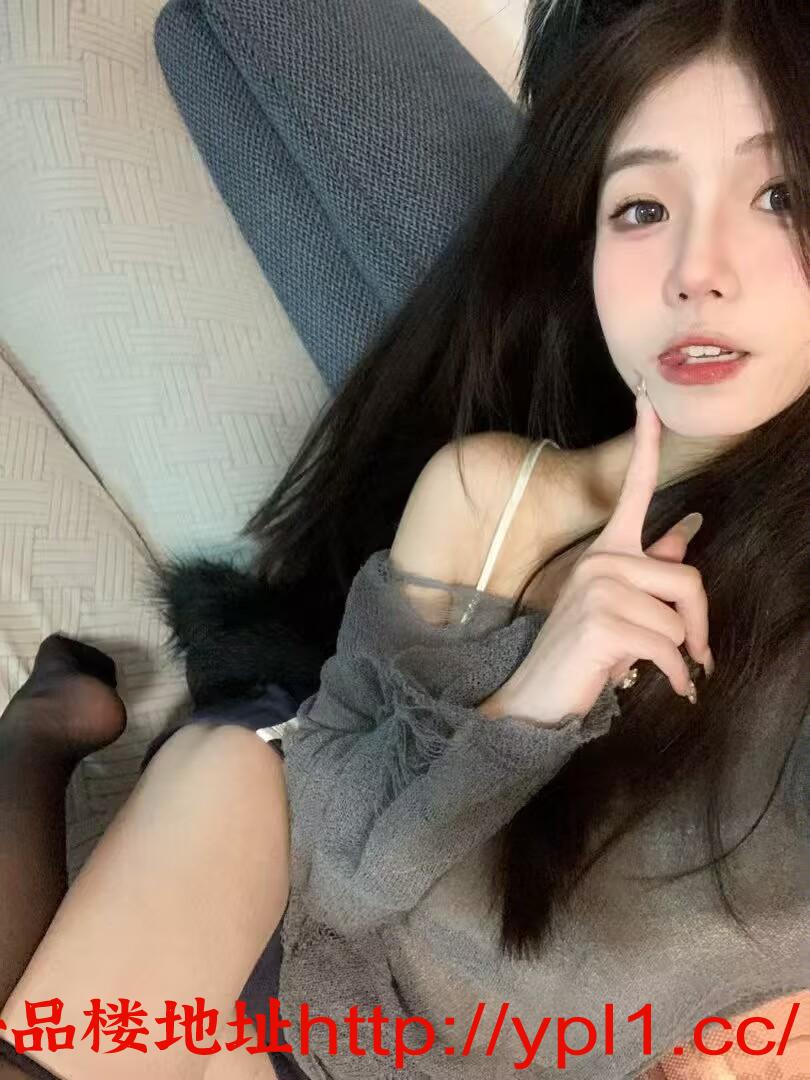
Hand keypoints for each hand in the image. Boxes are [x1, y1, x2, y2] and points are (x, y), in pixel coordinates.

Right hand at [488, 386, 712, 726]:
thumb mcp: (620, 605)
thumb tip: (689, 527)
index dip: (644, 442)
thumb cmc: (583, 652)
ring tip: (659, 669)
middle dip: (699, 625)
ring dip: (681, 655)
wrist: (537, 695)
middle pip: (687, 579)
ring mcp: (597, 590)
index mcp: (606, 551)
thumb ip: (654, 567)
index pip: (632, 487)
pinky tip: (669, 688)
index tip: (649, 401)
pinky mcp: (601, 624)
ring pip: (679, 619)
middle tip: (697, 655)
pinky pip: (668, 646)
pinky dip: (676, 675)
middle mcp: (599, 561)